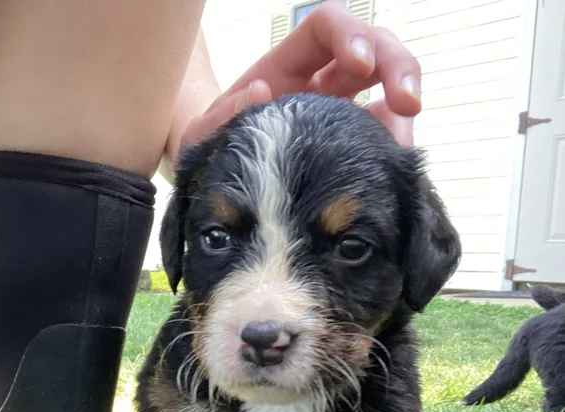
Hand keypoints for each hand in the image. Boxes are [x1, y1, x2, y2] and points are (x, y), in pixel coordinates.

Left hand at [183, 1, 419, 148]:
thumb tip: (261, 92)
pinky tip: (395, 165)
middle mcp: (320, 82)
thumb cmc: (212, 151)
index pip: (325, 27)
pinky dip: (395, 144)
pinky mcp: (352, 144)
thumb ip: (221, 116)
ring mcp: (342, 113)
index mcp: (287, 68)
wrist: (217, 185)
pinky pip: (383, 134)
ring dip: (405, 107)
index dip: (349, 35)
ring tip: (404, 145)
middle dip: (395, 66)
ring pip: (387, 89)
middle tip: (407, 102)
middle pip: (373, 49)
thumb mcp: (203, 135)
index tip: (359, 65)